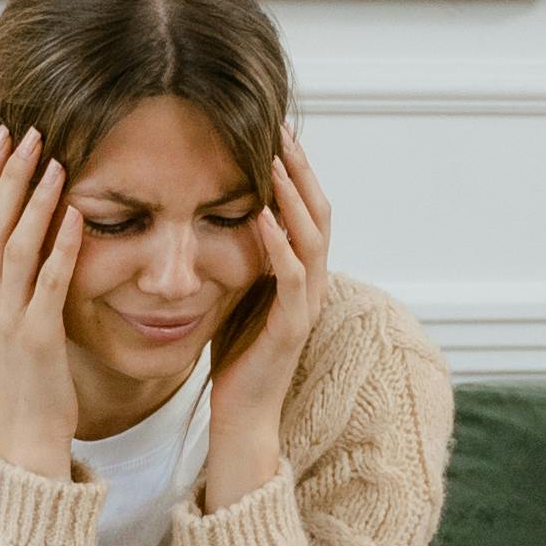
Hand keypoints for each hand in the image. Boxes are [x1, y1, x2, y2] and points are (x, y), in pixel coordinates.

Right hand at [0, 125, 84, 478]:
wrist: (25, 431)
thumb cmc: (25, 372)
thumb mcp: (8, 313)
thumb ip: (11, 271)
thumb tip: (22, 227)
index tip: (0, 135)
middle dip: (7, 173)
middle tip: (28, 132)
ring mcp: (8, 315)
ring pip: (15, 244)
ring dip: (34, 200)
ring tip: (53, 161)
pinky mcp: (38, 335)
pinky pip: (49, 282)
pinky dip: (61, 246)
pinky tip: (76, 216)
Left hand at [203, 133, 328, 507]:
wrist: (243, 415)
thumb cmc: (238, 357)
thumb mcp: (239, 294)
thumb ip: (243, 257)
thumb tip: (225, 217)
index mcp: (301, 273)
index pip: (307, 210)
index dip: (295, 171)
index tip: (275, 131)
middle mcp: (312, 284)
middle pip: (319, 213)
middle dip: (300, 170)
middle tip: (281, 129)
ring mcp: (306, 305)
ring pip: (312, 239)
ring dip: (293, 197)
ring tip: (274, 161)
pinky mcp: (291, 328)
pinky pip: (291, 279)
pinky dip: (278, 246)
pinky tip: (261, 218)